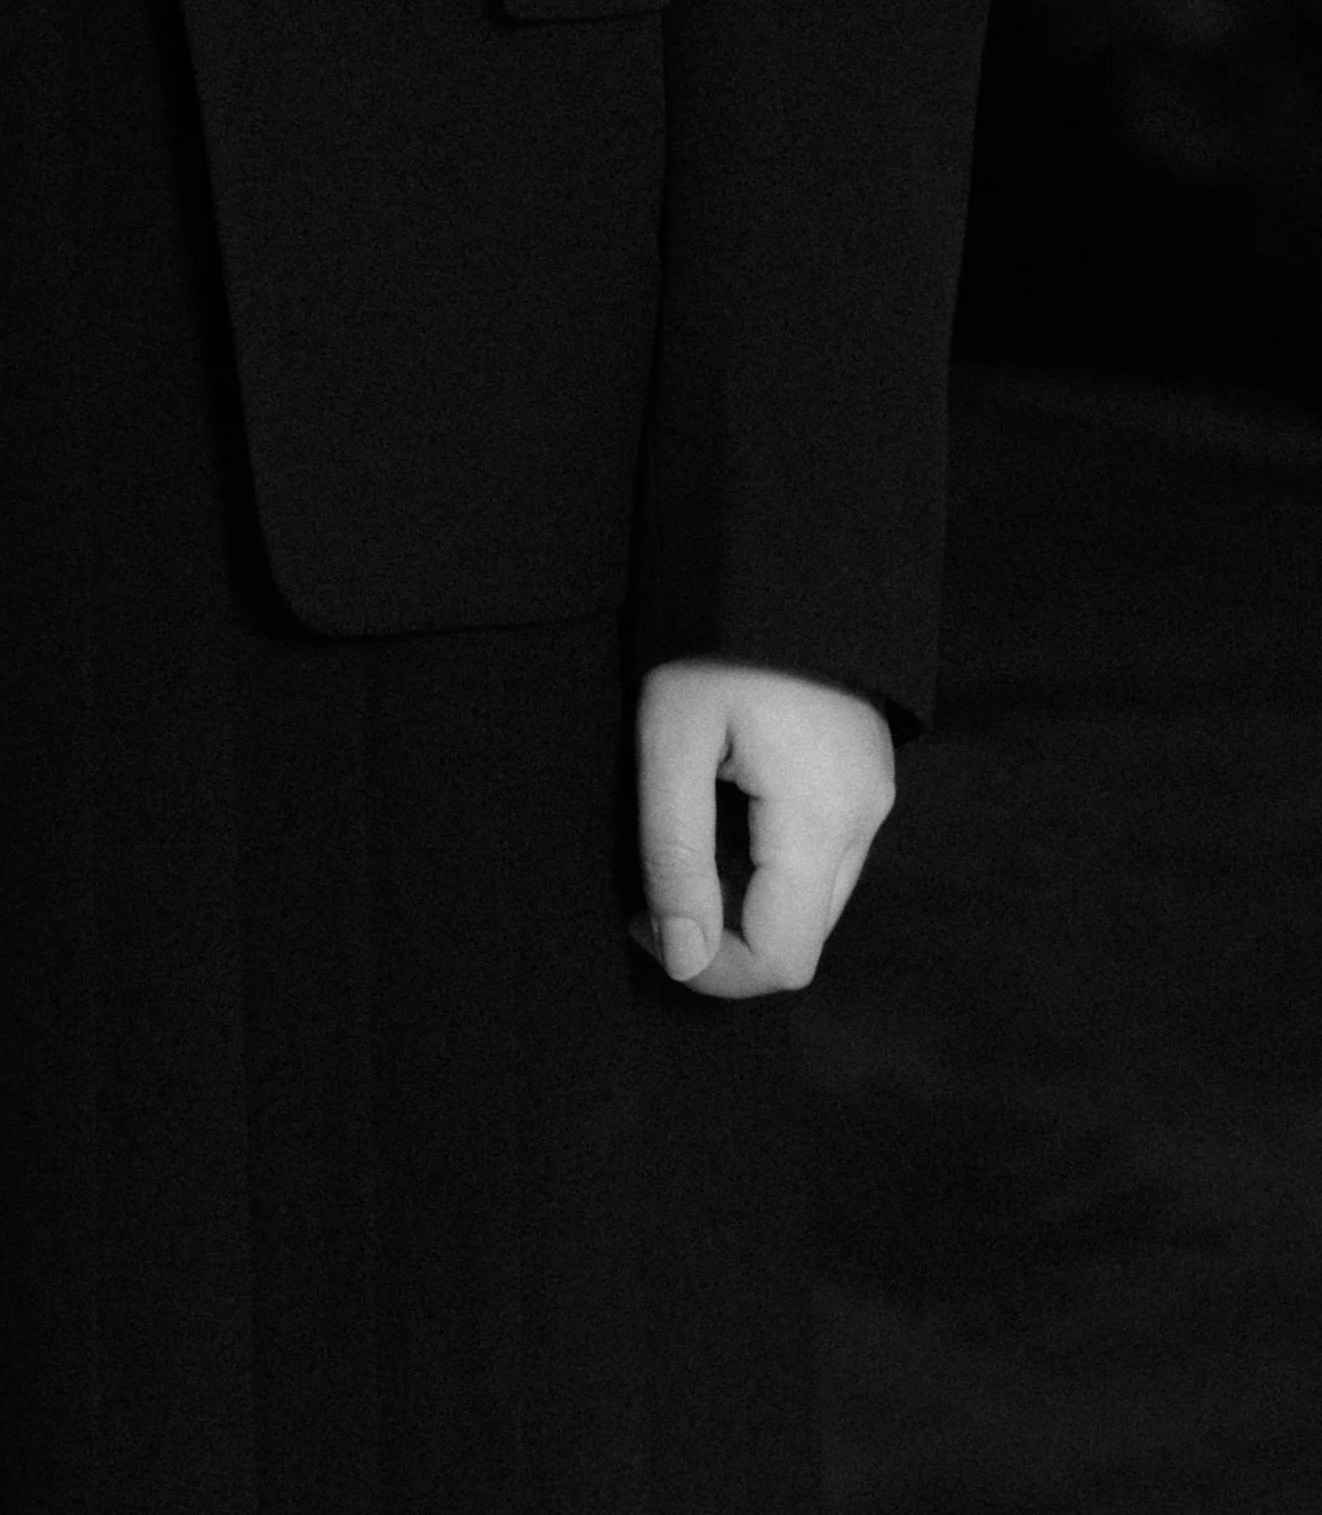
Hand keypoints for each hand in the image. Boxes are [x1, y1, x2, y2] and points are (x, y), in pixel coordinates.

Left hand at [629, 658, 894, 998]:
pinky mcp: (863, 774)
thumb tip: (682, 959)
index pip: (783, 959)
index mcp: (822, 816)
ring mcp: (872, 795)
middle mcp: (864, 817)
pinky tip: (718, 803)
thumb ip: (675, 856)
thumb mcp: (671, 742)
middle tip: (651, 880)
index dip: (709, 968)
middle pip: (799, 935)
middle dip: (720, 932)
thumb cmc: (713, 635)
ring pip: (810, 898)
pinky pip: (818, 854)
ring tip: (681, 831)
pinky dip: (765, 859)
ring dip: (741, 895)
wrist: (780, 546)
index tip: (642, 920)